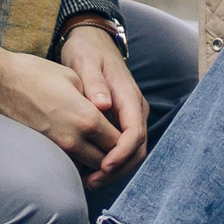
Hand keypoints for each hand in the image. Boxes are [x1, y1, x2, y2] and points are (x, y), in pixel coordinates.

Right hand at [0, 44, 120, 174]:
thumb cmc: (35, 73)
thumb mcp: (74, 78)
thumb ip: (96, 100)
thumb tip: (110, 113)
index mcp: (87, 119)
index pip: (120, 141)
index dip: (127, 140)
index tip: (128, 132)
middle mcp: (74, 139)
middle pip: (107, 160)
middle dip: (117, 156)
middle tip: (120, 146)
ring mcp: (57, 147)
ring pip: (90, 166)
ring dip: (100, 161)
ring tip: (106, 150)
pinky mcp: (45, 149)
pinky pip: (72, 162)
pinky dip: (82, 160)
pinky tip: (85, 149)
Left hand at [59, 23, 149, 188]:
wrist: (92, 42)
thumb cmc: (87, 52)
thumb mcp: (86, 62)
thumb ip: (94, 83)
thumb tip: (103, 105)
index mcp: (129, 97)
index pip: (135, 132)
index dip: (122, 153)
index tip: (104, 166)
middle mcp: (135, 109)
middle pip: (137, 148)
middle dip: (118, 168)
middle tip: (93, 181)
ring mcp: (131, 116)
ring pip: (132, 151)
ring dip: (115, 170)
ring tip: (90, 181)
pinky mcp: (122, 120)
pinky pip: (123, 147)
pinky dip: (111, 162)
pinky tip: (91, 170)